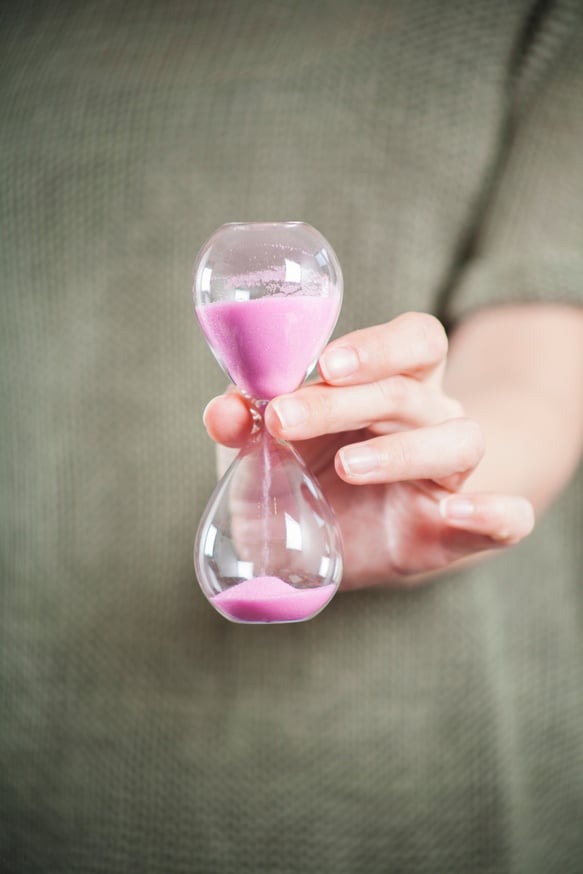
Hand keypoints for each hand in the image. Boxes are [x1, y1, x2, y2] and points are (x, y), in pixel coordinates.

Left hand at [203, 312, 534, 589]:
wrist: (331, 546)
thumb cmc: (301, 480)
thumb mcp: (263, 453)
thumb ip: (243, 428)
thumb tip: (223, 409)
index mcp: (388, 385)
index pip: (413, 340)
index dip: (378, 345)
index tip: (325, 362)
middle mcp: (428, 418)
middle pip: (415, 390)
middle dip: (349, 401)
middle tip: (286, 419)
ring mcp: (448, 474)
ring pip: (459, 441)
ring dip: (403, 450)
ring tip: (348, 467)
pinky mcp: (459, 530)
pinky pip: (508, 516)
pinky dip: (494, 512)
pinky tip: (457, 512)